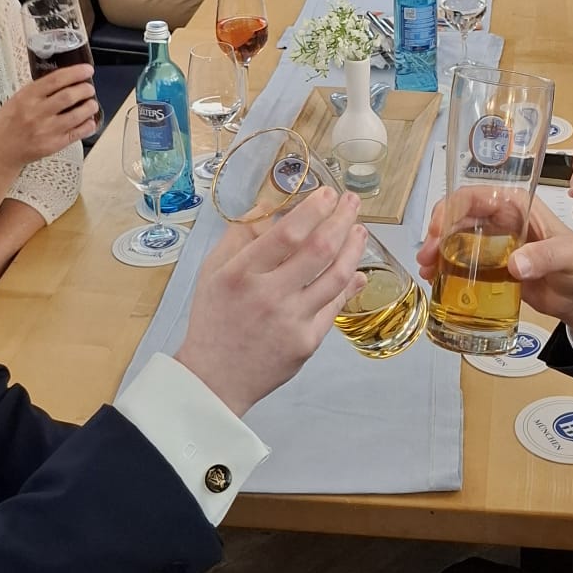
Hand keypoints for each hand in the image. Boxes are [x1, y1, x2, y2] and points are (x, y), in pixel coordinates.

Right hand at [0, 66, 98, 168]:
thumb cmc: (6, 124)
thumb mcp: (15, 100)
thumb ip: (37, 90)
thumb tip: (63, 79)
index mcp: (26, 97)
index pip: (56, 80)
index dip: (75, 73)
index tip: (87, 70)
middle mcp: (36, 113)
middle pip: (69, 96)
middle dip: (85, 89)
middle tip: (89, 88)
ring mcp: (46, 130)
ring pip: (76, 114)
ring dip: (89, 107)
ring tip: (92, 104)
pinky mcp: (53, 145)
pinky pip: (77, 134)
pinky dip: (87, 125)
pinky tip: (89, 121)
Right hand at [176, 186, 367, 414]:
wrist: (215, 378)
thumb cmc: (214, 319)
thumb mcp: (212, 271)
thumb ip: (239, 237)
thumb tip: (269, 207)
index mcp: (240, 274)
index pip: (286, 234)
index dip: (313, 210)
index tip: (328, 194)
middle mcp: (268, 296)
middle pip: (318, 250)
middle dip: (341, 220)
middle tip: (352, 202)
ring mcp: (291, 321)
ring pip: (336, 277)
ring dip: (353, 249)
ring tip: (360, 231)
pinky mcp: (307, 342)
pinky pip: (334, 306)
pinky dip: (349, 284)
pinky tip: (356, 270)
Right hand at [417, 193, 572, 342]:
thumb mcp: (571, 256)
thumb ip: (545, 256)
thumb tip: (514, 265)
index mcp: (518, 206)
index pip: (475, 196)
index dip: (451, 209)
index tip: (438, 231)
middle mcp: (502, 220)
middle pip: (458, 216)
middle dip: (437, 232)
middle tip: (427, 256)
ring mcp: (496, 245)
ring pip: (456, 239)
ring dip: (438, 250)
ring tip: (427, 269)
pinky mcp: (494, 269)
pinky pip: (464, 263)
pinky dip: (448, 268)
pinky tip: (437, 279)